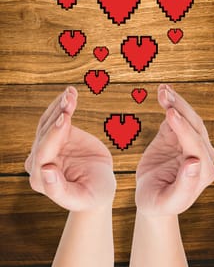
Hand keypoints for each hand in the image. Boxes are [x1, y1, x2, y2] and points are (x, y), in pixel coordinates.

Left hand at [24, 86, 115, 211]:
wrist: (98, 186)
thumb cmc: (92, 196)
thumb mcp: (81, 197)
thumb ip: (61, 190)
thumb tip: (46, 171)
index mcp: (41, 179)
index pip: (43, 153)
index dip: (54, 134)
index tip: (66, 118)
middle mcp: (39, 162)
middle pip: (44, 133)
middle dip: (58, 114)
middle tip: (70, 98)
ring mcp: (46, 146)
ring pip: (48, 121)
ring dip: (59, 105)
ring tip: (71, 93)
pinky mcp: (57, 135)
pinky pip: (56, 116)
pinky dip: (62, 104)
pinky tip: (70, 92)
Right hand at [135, 84, 213, 215]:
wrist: (151, 196)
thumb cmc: (158, 202)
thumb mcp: (168, 201)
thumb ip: (184, 187)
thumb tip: (194, 163)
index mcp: (203, 172)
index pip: (195, 145)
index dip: (183, 129)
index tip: (170, 113)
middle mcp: (202, 155)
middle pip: (195, 127)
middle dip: (180, 109)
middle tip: (164, 94)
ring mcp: (190, 143)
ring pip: (188, 118)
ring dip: (176, 102)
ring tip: (162, 90)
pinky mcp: (177, 135)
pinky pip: (175, 117)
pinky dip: (170, 104)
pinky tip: (163, 92)